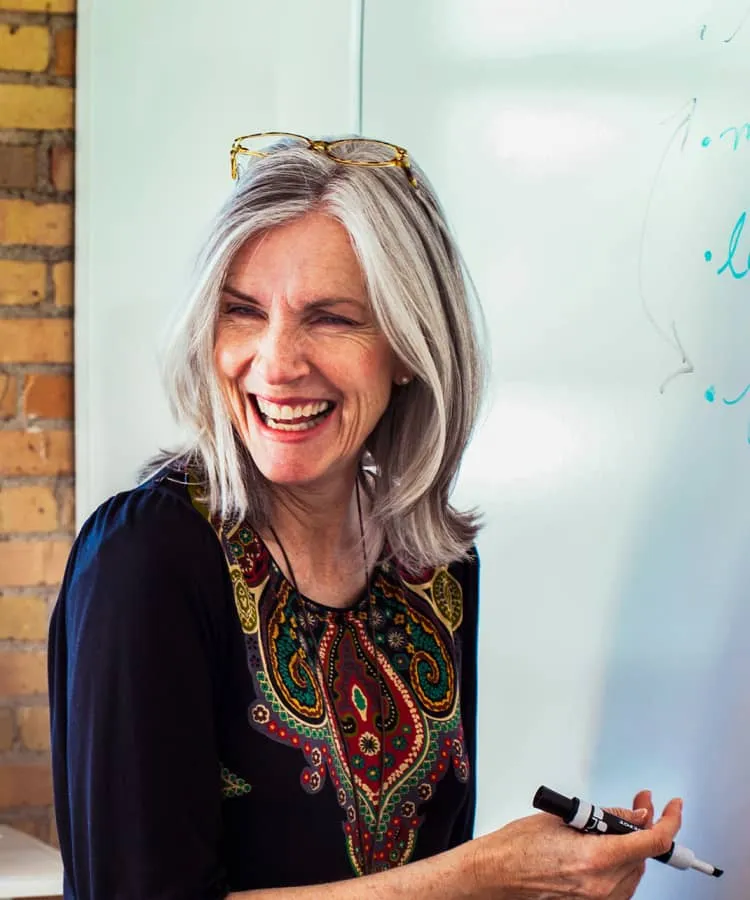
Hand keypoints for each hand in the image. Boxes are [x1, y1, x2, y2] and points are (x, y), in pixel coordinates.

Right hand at [464, 790, 681, 898]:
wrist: (497, 874)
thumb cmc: (518, 845)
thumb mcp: (564, 818)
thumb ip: (604, 817)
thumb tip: (634, 813)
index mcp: (595, 859)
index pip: (651, 842)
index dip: (669, 821)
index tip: (672, 807)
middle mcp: (602, 886)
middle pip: (644, 855)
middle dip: (645, 828)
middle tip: (639, 803)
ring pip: (635, 870)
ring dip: (633, 846)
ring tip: (616, 824)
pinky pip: (621, 885)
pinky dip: (622, 864)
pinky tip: (609, 847)